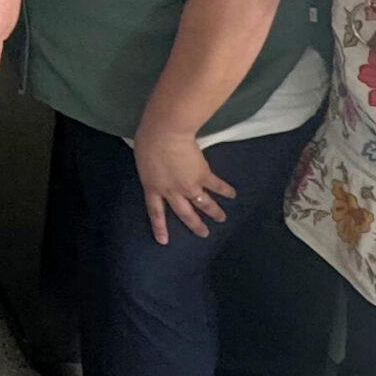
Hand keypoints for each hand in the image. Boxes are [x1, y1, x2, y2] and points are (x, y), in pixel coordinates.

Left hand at [132, 127, 235, 242]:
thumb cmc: (147, 140)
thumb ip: (150, 170)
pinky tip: (232, 194)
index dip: (160, 227)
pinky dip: (225, 191)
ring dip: (214, 212)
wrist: (165, 134)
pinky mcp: (203, 175)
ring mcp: (188, 185)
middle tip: (204, 234)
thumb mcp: (143, 160)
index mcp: (153, 187)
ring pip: (204, 204)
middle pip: (184, 213)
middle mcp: (171, 192)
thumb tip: (154, 169)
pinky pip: (216, 186)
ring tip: (222, 218)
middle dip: (195, 225)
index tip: (164, 241)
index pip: (155, 212)